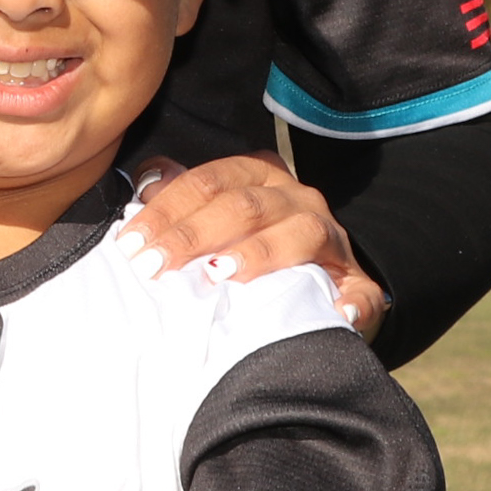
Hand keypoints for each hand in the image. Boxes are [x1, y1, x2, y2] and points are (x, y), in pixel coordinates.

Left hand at [117, 155, 384, 341]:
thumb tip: (145, 180)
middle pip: (244, 205)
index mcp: (259, 177)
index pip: (208, 182)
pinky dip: (350, 302)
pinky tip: (335, 314)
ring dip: (259, 253)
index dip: (166, 210)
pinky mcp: (359, 285)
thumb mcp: (219, 213)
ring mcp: (333, 240)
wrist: (322, 281)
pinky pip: (361, 292)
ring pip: (300, 234)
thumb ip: (184, 196)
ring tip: (221, 274)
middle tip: (153, 265)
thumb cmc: (252, 244)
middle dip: (193, 235)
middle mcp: (298, 199)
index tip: (129, 242)